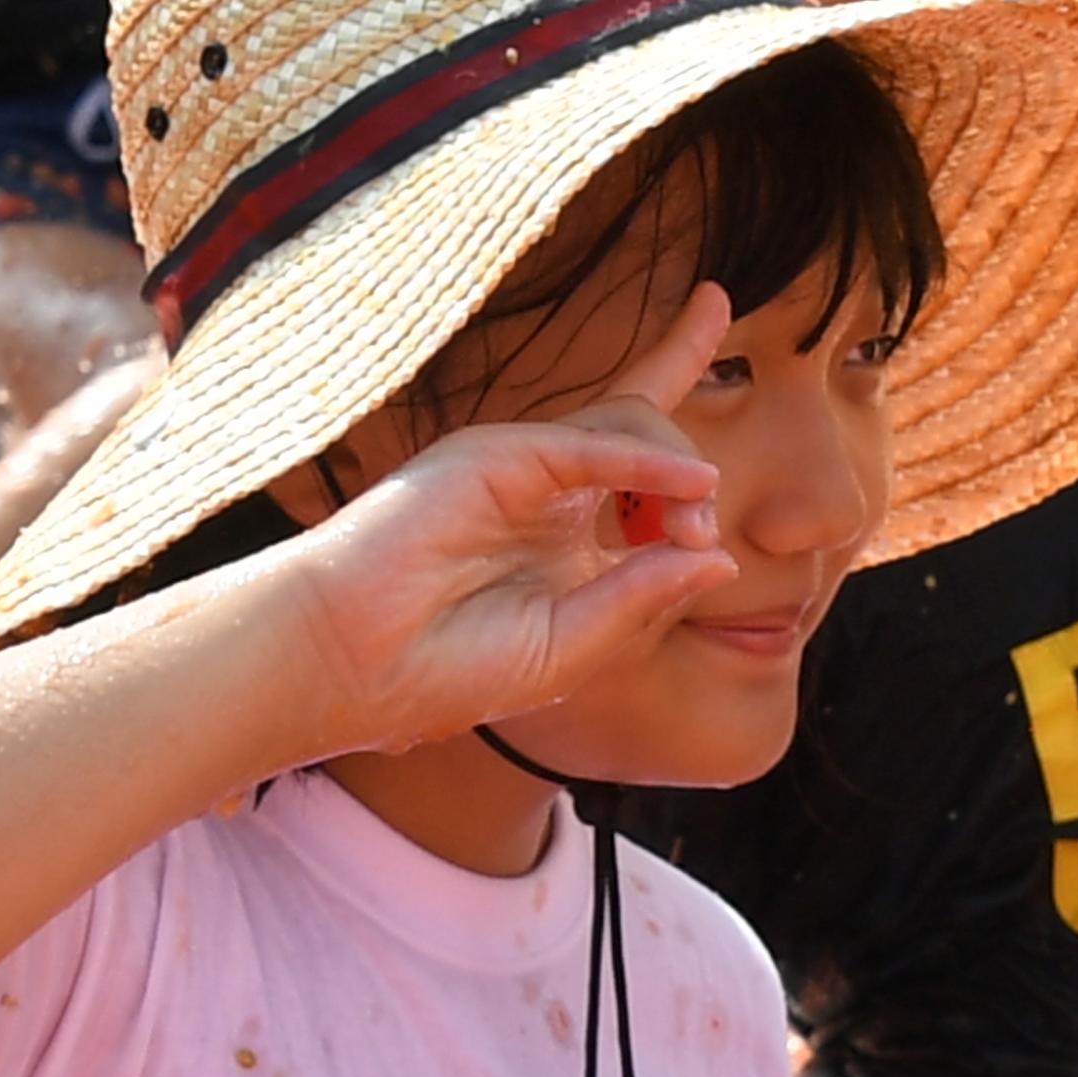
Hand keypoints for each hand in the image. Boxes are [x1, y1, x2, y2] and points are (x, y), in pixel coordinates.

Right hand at [270, 281, 737, 754]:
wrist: (355, 664)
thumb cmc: (449, 667)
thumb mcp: (572, 645)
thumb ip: (643, 597)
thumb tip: (722, 561)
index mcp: (568, 541)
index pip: (643, 467)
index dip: (687, 417)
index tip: (718, 409)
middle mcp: (550, 495)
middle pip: (644, 429)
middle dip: (690, 483)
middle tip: (698, 540)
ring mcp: (522, 470)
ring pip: (627, 428)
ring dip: (673, 472)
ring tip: (688, 529)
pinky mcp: (497, 459)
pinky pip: (592, 448)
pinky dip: (647, 464)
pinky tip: (689, 486)